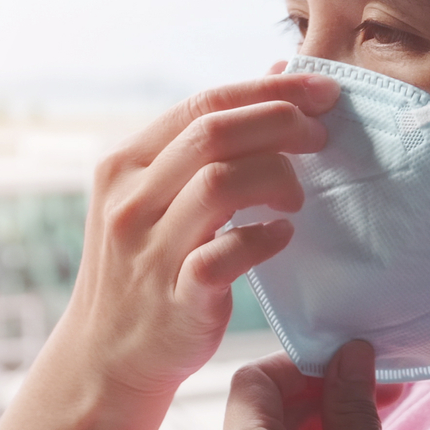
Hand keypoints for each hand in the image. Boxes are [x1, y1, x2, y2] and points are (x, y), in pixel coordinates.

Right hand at [46, 74, 336, 403]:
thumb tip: (280, 73)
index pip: (204, 103)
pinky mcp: (175, 297)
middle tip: (321, 139)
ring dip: (276, 179)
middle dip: (281, 124)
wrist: (107, 355)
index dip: (271, 90)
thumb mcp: (156, 195)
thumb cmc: (147, 266)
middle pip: (214, 134)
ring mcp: (149, 249)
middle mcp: (129, 200)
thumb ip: (207, 141)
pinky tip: (281, 236)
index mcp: (124, 164)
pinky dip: (265, 239)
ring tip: (296, 196)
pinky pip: (227, 254)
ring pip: (221, 184)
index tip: (322, 93)